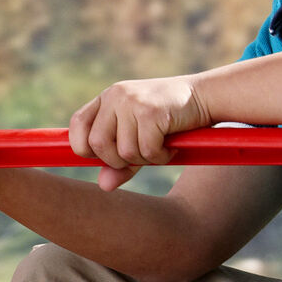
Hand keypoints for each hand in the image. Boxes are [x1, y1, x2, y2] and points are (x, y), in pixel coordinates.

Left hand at [69, 75, 210, 191]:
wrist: (205, 96)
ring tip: (159, 149)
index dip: (85, 147)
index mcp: (106, 98)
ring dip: (144, 160)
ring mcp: (132, 102)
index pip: (76, 125)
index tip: (106, 156)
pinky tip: (170, 148)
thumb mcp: (139, 139)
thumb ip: (119, 162)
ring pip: (123, 151)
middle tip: (139, 157)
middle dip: (117, 161)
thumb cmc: (169, 120)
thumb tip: (103, 186)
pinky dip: (159, 158)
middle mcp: (115, 96)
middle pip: (97, 144)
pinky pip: (146, 150)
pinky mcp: (152, 111)